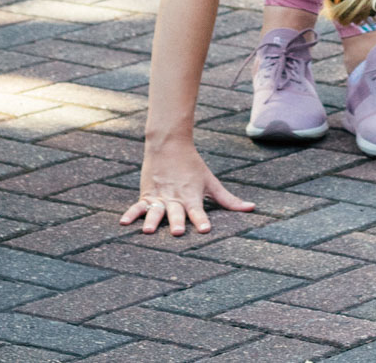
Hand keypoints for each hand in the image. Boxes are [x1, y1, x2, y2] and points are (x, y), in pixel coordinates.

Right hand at [121, 141, 254, 235]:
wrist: (169, 144)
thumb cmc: (193, 167)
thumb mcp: (211, 182)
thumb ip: (229, 200)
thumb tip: (252, 208)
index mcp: (191, 196)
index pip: (198, 211)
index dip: (202, 220)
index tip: (206, 229)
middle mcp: (175, 198)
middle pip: (176, 212)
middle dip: (177, 222)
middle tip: (178, 231)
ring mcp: (160, 197)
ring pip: (156, 210)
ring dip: (153, 220)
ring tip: (149, 231)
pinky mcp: (147, 195)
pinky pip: (138, 206)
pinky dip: (131, 214)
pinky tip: (123, 223)